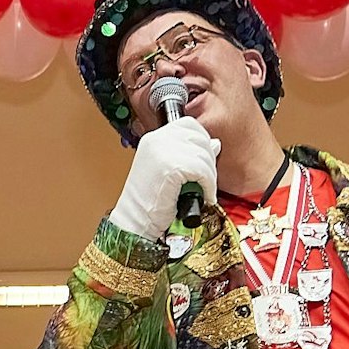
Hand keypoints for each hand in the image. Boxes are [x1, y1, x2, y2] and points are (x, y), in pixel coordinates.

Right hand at [110, 117, 220, 239]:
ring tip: (202, 190)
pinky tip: (202, 196)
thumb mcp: (170, 170)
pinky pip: (202, 170)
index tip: (204, 161)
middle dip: (208, 160)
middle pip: (199, 137)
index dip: (202, 141)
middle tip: (204, 180)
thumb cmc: (149, 203)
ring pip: (204, 155)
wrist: (134, 222)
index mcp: (153, 138)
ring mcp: (162, 151)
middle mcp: (156, 140)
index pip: (189, 125)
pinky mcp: (170, 167)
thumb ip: (189, 153)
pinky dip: (208, 186)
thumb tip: (215, 143)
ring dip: (209, 176)